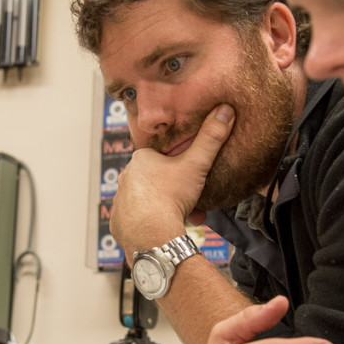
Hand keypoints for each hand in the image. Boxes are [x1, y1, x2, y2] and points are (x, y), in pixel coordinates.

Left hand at [110, 104, 234, 255]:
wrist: (152, 234)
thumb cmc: (171, 196)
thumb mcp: (196, 164)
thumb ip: (211, 138)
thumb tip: (225, 110)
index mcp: (141, 159)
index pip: (163, 159)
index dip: (182, 170)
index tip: (194, 182)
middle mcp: (125, 176)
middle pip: (157, 181)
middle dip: (177, 192)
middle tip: (193, 205)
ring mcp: (119, 200)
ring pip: (148, 201)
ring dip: (165, 208)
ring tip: (182, 218)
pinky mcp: (118, 222)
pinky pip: (136, 220)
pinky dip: (149, 223)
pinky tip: (163, 229)